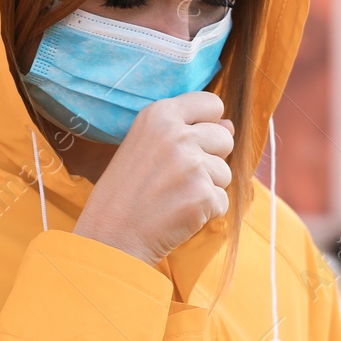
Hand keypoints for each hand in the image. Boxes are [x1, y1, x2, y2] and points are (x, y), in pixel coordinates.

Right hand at [72, 92, 233, 264]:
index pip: (212, 103)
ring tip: (173, 197)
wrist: (110, 237)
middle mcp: (177, 134)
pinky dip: (205, 212)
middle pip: (225, 138)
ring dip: (207, 188)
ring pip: (225, 172)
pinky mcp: (203, 195)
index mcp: (159, 114)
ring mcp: (192, 164)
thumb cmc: (126, 192)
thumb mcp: (147, 147)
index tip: (188, 144)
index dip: (207, 125)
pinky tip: (178, 214)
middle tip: (176, 178)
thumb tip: (230, 125)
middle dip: (210, 160)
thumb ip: (188, 130)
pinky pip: (222, 201)